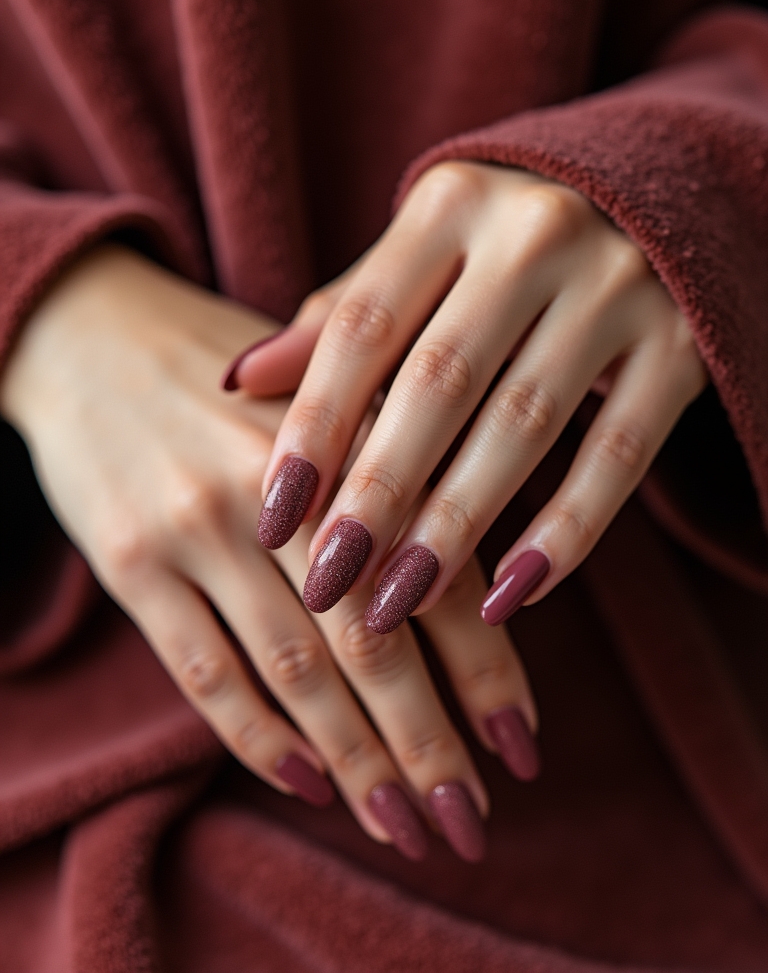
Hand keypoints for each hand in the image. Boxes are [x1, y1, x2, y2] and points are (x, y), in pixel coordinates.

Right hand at [0, 244, 539, 862]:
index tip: (522, 749)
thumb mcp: (331, 391)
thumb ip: (402, 470)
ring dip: (355, 762)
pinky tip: (305, 782)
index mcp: (353, 436)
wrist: (93, 335)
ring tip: (402, 825)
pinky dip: (258, 738)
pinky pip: (204, 672)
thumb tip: (491, 589)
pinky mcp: (129, 561)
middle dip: (428, 744)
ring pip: (296, 671)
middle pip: (372, 640)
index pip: (441, 574)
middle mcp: (284, 488)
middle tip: (468, 822)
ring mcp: (199, 526)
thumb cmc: (237, 377)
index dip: (488, 671)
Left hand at [249, 163, 706, 630]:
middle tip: (329, 582)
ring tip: (399, 601)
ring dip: (456, 525)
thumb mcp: (422, 254)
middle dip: (377, 492)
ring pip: (523, 425)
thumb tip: (243, 382)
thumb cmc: (499, 245)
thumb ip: (341, 315)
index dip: (314, 424)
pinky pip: (620, 454)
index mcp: (451, 203)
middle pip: (438, 381)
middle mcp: (536, 233)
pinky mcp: (680, 347)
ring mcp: (619, 285)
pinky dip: (566, 531)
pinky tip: (511, 596)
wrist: (656, 191)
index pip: (363, 324)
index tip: (272, 517)